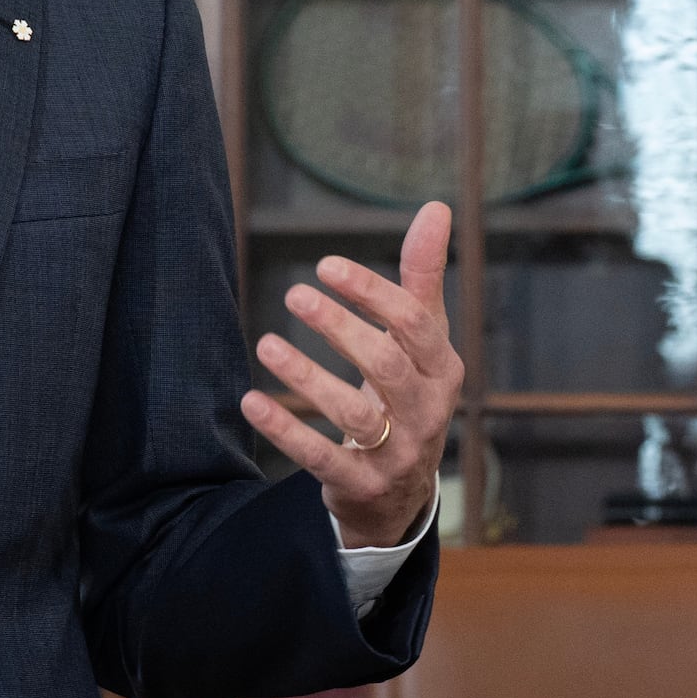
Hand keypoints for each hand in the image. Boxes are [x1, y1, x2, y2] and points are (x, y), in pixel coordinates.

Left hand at [240, 203, 460, 550]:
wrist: (402, 490)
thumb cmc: (407, 392)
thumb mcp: (421, 340)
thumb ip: (421, 277)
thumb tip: (436, 207)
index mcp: (444, 369)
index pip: (413, 323)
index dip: (370, 292)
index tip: (324, 266)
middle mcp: (428, 412)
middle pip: (386, 364)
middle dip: (339, 327)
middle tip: (295, 296)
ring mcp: (398, 453)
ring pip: (355, 413)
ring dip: (307, 377)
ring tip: (266, 344)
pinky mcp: (362, 484)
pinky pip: (322, 457)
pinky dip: (286, 430)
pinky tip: (252, 402)